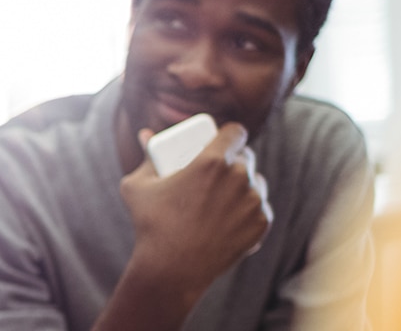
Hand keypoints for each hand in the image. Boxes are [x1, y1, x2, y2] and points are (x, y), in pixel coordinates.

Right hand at [119, 122, 272, 293]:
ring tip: (228, 194)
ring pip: (257, 182)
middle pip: (246, 157)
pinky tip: (234, 217)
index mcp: (212, 161)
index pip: (235, 132)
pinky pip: (261, 208)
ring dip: (246, 184)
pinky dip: (250, 211)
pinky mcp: (261, 224)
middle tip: (220, 171)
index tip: (223, 141)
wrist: (171, 269)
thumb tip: (146, 134)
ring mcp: (253, 202)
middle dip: (236, 160)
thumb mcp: (138, 186)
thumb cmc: (151, 225)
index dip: (230, 134)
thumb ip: (146, 156)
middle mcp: (239, 177)